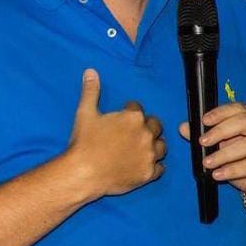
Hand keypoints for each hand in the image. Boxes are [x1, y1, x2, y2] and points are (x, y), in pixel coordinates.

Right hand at [66, 69, 165, 197]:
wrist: (83, 173)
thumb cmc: (84, 142)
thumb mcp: (85, 113)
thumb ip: (91, 91)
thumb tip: (91, 71)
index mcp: (133, 118)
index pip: (137, 108)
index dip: (129, 110)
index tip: (122, 116)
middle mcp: (146, 134)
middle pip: (155, 125)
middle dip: (146, 126)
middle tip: (134, 132)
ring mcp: (148, 155)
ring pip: (161, 147)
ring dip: (154, 145)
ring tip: (143, 147)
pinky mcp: (148, 174)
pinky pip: (160, 168)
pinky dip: (155, 166)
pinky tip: (147, 164)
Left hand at [179, 103, 245, 210]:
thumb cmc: (245, 167)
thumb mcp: (222, 150)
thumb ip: (206, 137)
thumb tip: (184, 127)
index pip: (239, 108)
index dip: (220, 113)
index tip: (203, 121)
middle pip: (244, 122)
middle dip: (219, 131)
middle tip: (202, 142)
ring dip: (223, 154)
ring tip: (207, 163)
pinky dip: (232, 169)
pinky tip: (218, 174)